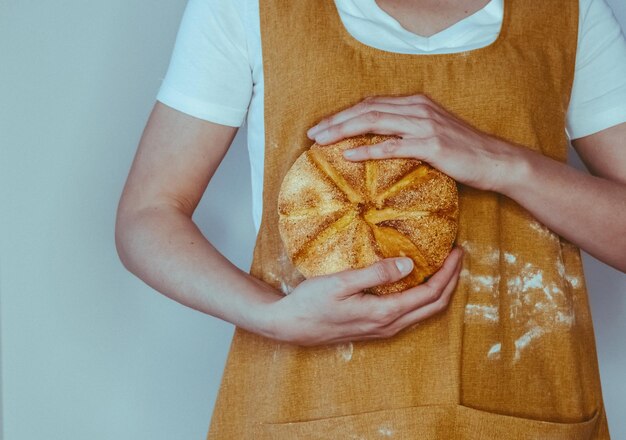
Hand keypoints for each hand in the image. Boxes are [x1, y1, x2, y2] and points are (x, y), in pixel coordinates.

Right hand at [261, 247, 462, 346]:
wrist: (290, 325)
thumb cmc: (311, 303)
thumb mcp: (342, 283)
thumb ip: (376, 274)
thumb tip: (408, 264)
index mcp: (385, 313)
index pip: (429, 294)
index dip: (448, 274)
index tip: (457, 253)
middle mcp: (389, 325)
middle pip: (433, 307)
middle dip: (451, 282)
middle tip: (458, 258)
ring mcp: (382, 329)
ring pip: (423, 312)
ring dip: (439, 291)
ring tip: (445, 268)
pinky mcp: (374, 327)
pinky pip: (410, 314)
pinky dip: (423, 298)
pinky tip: (417, 283)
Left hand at [306, 94, 523, 191]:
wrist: (495, 160)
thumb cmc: (461, 150)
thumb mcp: (430, 132)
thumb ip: (404, 130)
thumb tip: (375, 140)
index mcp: (415, 103)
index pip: (371, 104)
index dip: (344, 114)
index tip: (322, 127)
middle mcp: (417, 108)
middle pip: (367, 110)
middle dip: (336, 121)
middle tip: (312, 134)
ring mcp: (424, 124)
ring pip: (374, 122)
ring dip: (344, 131)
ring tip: (321, 141)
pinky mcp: (431, 144)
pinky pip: (393, 146)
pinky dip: (368, 151)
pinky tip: (349, 156)